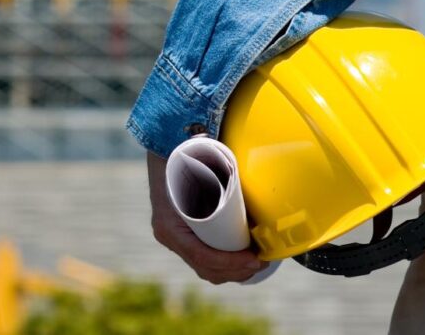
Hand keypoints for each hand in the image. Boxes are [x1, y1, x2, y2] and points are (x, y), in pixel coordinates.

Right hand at [147, 150, 266, 283]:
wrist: (163, 153)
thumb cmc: (184, 157)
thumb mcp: (199, 163)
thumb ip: (219, 165)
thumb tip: (247, 165)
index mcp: (169, 225)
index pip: (201, 255)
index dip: (229, 262)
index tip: (254, 258)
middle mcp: (168, 236)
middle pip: (204, 267)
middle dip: (235, 271)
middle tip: (261, 261)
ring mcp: (173, 239)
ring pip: (203, 268)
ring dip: (231, 272)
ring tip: (255, 263)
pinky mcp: (181, 238)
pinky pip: (200, 261)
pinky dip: (221, 267)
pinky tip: (240, 264)